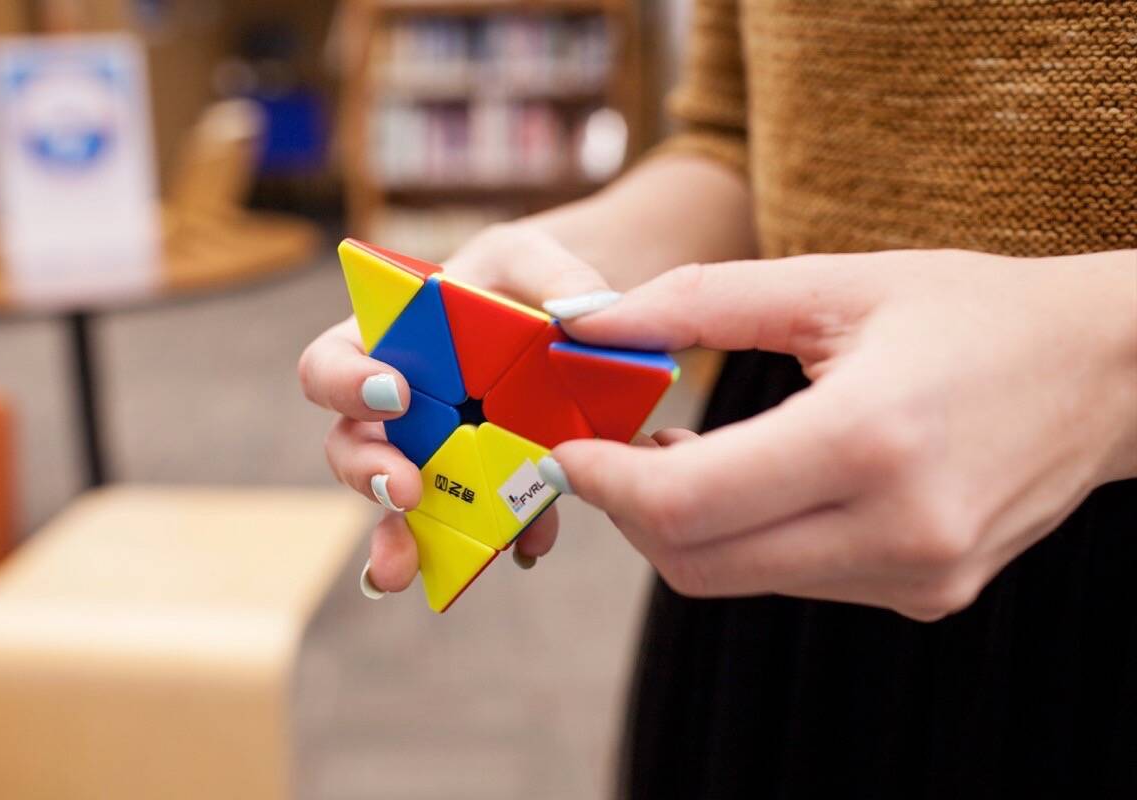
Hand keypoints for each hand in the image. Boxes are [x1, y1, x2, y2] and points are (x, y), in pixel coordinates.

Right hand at [298, 223, 619, 596]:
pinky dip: (493, 544)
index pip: (328, 365)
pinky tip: (527, 547)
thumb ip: (552, 273)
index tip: (393, 393)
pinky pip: (472, 529)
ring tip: (407, 566)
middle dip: (367, 476)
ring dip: (399, 539)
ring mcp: (434, 456)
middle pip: (349, 448)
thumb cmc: (524, 280)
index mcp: (383, 343)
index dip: (344, 384)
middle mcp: (396, 410)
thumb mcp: (532, 258)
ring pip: (397, 505)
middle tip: (405, 490)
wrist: (573, 328)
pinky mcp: (483, 491)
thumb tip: (578, 314)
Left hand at [541, 249, 1136, 619]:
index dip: (606, 485)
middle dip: (632, 513)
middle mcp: (898, 530)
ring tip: (689, 454)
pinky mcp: (925, 595)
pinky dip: (749, 538)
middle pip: (697, 563)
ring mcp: (917, 576)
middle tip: (616, 453)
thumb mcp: (836, 284)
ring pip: (740, 579)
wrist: (1107, 374)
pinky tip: (759, 480)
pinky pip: (796, 581)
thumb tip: (589, 321)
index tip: (569, 452)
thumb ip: (700, 302)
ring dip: (688, 527)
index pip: (688, 505)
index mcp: (871, 440)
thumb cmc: (974, 312)